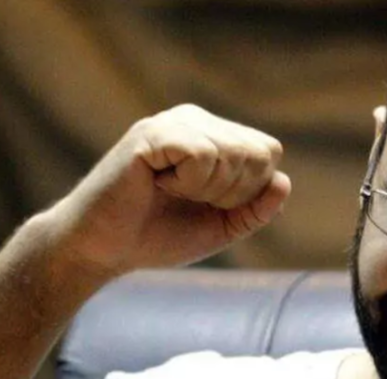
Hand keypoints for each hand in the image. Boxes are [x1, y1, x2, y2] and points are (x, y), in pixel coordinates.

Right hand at [43, 104, 290, 275]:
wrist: (102, 249)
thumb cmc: (156, 235)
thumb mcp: (220, 227)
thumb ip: (254, 209)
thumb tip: (284, 182)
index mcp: (214, 136)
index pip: (267, 152)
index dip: (249, 191)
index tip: (209, 205)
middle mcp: (196, 120)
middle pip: (256, 152)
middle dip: (231, 193)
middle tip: (186, 199)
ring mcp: (173, 122)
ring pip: (231, 153)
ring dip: (206, 190)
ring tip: (169, 191)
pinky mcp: (152, 134)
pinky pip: (201, 155)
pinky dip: (186, 183)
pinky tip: (157, 184)